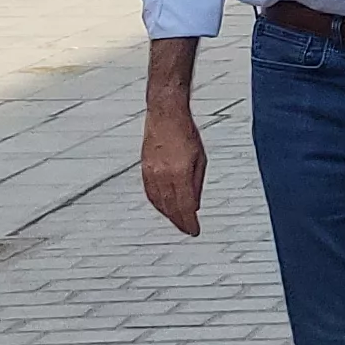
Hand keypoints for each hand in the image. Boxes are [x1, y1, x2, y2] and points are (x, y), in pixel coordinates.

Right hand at [140, 105, 207, 234]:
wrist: (165, 114)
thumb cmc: (185, 132)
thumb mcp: (201, 159)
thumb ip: (197, 183)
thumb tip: (195, 204)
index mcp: (180, 173)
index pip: (185, 206)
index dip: (190, 222)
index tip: (195, 230)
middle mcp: (163, 175)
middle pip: (171, 208)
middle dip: (179, 221)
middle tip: (187, 229)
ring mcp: (151, 173)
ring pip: (158, 203)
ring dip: (168, 215)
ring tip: (177, 221)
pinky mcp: (144, 169)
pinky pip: (149, 193)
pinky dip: (157, 204)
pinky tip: (163, 208)